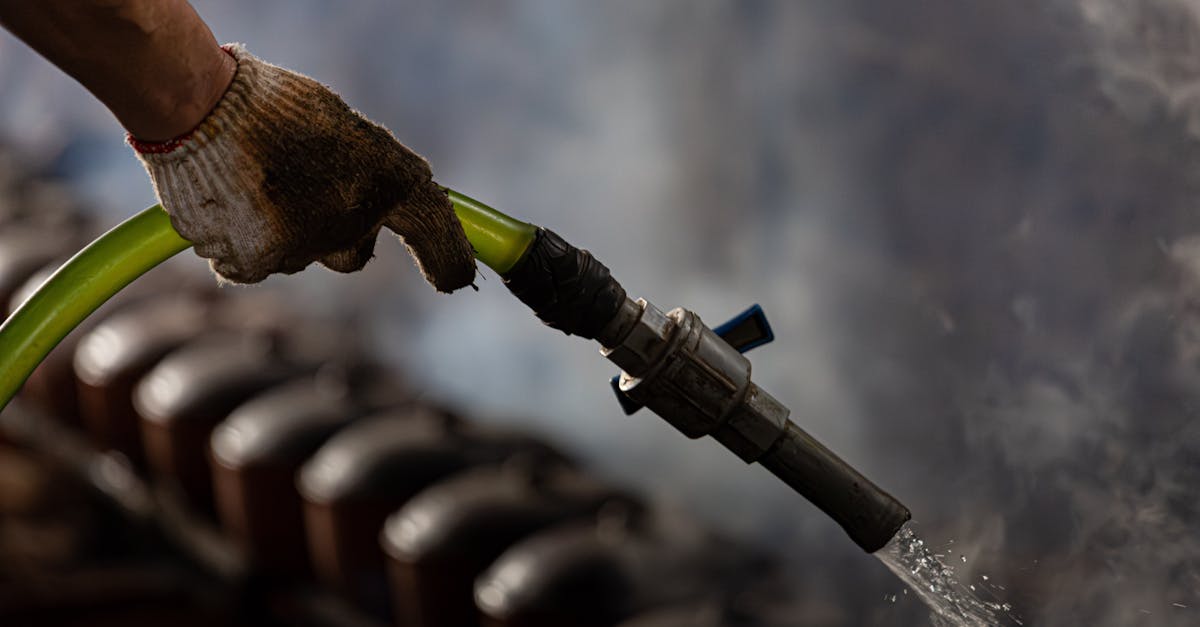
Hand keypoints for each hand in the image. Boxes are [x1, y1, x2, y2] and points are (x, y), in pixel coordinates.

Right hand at [131, 44, 475, 291]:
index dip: (450, 261)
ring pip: (304, 256)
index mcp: (394, 182)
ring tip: (257, 179)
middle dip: (337, 232)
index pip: (437, 233)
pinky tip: (232, 202)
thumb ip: (375, 175)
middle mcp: (357, 224)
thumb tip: (385, 212)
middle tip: (302, 185)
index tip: (454, 280)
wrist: (203, 110)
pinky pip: (258, 263)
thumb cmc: (278, 108)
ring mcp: (307, 250)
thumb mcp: (348, 131)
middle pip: (355, 252)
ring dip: (287, 229)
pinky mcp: (258, 265)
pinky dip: (245, 240)